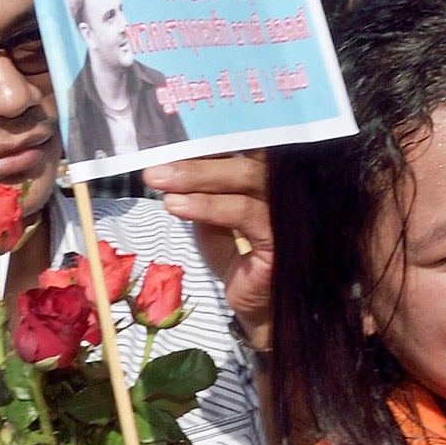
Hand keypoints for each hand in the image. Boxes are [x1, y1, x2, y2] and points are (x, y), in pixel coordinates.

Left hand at [143, 151, 271, 349]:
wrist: (259, 309)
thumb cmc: (240, 262)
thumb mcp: (215, 223)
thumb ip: (206, 194)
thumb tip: (175, 165)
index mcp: (272, 179)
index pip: (249, 146)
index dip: (215, 136)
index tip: (175, 135)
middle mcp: (287, 188)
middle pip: (250, 155)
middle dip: (198, 155)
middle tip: (156, 162)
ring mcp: (289, 210)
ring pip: (248, 178)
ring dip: (198, 177)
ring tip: (158, 180)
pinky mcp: (284, 236)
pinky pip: (245, 212)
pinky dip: (208, 206)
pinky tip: (176, 205)